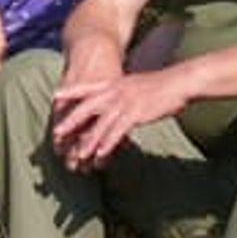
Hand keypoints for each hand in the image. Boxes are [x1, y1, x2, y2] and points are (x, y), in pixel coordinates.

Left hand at [50, 64, 189, 171]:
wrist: (181, 82)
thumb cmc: (162, 86)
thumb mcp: (137, 84)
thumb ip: (124, 91)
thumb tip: (117, 100)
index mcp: (115, 83)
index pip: (87, 87)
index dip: (70, 92)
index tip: (55, 97)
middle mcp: (116, 91)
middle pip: (87, 107)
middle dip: (71, 121)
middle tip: (57, 134)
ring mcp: (125, 102)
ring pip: (100, 124)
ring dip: (88, 141)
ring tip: (78, 155)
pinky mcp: (136, 113)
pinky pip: (118, 131)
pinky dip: (108, 144)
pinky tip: (101, 155)